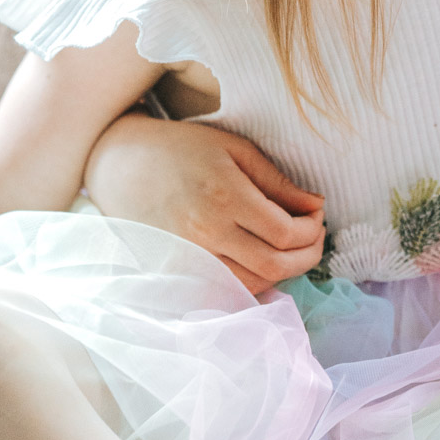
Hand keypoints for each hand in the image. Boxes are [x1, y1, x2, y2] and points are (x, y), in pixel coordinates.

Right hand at [85, 112, 325, 293]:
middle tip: (316, 238)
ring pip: (252, 284)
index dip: (313, 230)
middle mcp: (207, 233)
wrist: (120, 164)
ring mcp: (189, 257)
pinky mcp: (176, 271)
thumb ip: (277, 181)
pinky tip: (264, 261)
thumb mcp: (235, 149)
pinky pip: (225, 290)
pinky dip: (254, 282)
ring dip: (284, 272)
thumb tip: (316, 205)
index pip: (286, 233)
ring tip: (294, 249)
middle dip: (308, 256)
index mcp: (225, 196)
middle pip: (275, 265)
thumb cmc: (182, 149)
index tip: (318, 215)